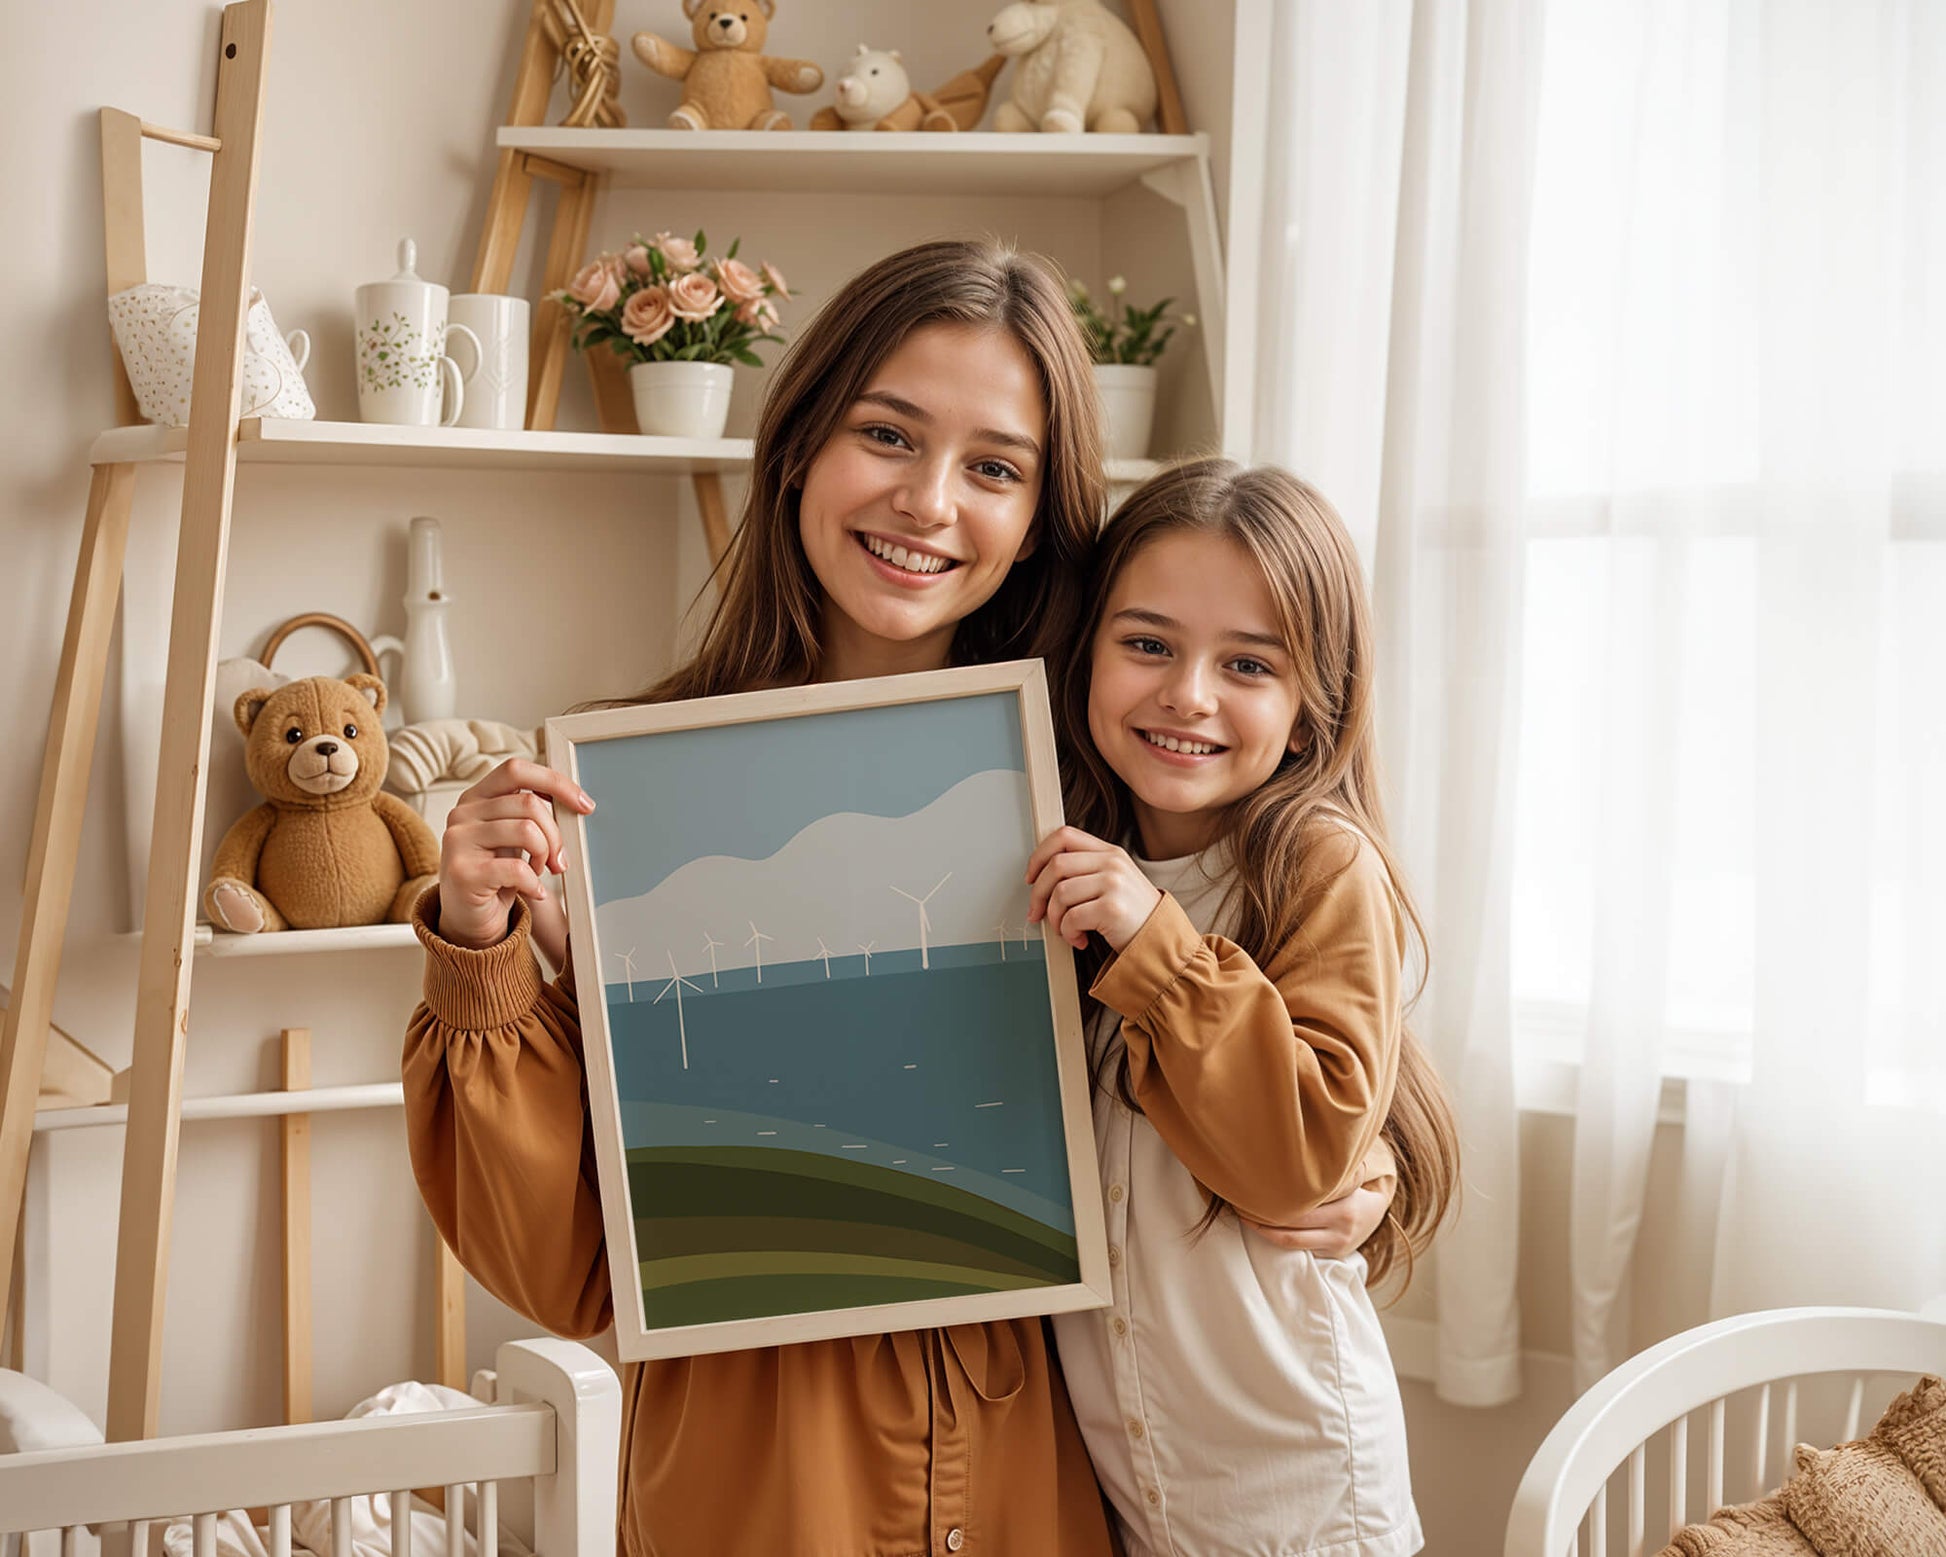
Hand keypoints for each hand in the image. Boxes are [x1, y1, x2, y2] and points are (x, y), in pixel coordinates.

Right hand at [437, 758, 593, 951]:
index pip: (516, 770)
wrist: (467, 918)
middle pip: (530, 804)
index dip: (555, 782)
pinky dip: (535, 883)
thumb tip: (575, 803)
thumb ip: (531, 814)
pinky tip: (534, 891)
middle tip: (560, 860)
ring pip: (527, 832)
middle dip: (556, 835)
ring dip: (545, 856)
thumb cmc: (496, 872)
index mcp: (476, 797)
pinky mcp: (463, 872)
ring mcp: (458, 841)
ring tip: (539, 872)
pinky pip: (518, 869)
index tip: (584, 804)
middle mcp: (462, 814)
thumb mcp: (512, 836)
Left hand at [1024, 826, 1161, 952]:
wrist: (1160, 940)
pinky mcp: (1112, 908)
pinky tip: (1079, 939)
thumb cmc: (1132, 914)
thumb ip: (1085, 870)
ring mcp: (1114, 884)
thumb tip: (1041, 876)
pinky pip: (1072, 918)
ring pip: (1060, 893)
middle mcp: (1112, 863)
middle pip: (1056, 866)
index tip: (1030, 877)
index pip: (1064, 836)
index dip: (1039, 855)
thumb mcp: (1114, 880)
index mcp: (1110, 852)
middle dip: (1038, 893)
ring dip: (1055, 918)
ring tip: (1066, 930)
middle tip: (1037, 912)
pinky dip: (1068, 933)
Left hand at [1240, 1180, 1391, 1258]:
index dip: (1271, 1208)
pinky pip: (1300, 1250)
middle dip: (1262, 1223)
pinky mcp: (1331, 1255)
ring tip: (1246, 1220)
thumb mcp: (1346, 1177)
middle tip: (1241, 1209)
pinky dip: (1280, 1240)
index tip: (1249, 1196)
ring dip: (1266, 1234)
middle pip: (1291, 1232)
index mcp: (1344, 1210)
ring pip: (1292, 1245)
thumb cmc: (1352, 1186)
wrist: (1375, 1211)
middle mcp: (1339, 1231)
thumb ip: (1324, 1175)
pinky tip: (1265, 1229)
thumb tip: (1287, 1155)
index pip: (1300, 1213)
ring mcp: (1335, 1246)